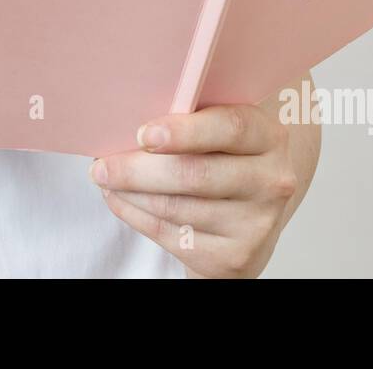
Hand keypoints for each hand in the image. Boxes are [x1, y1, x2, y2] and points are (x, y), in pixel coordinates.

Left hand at [92, 102, 298, 277]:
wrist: (251, 214)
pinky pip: (170, 235)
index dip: (184, 132)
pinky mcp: (234, 257)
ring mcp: (255, 224)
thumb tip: (129, 114)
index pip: (230, 128)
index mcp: (269, 137)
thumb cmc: (225, 157)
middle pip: (196, 175)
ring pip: (177, 207)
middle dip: (139, 170)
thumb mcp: (222, 130)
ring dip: (130, 192)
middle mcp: (271, 181)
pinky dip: (136, 215)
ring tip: (104, 178)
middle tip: (101, 165)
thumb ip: (192, 116)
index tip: (143, 134)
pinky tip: (119, 199)